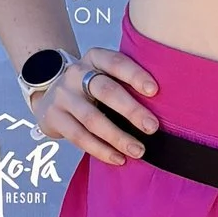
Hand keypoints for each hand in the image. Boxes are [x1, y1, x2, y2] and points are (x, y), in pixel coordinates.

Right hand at [28, 41, 160, 167]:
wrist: (50, 95)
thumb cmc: (91, 88)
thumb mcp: (105, 74)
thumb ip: (126, 83)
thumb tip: (167, 106)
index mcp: (95, 58)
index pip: (116, 63)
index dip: (135, 75)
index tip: (154, 91)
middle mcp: (76, 73)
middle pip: (106, 91)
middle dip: (131, 110)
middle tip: (152, 127)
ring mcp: (62, 95)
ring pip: (92, 118)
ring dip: (118, 137)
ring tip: (138, 150)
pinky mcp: (53, 117)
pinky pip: (79, 136)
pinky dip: (100, 150)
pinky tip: (118, 158)